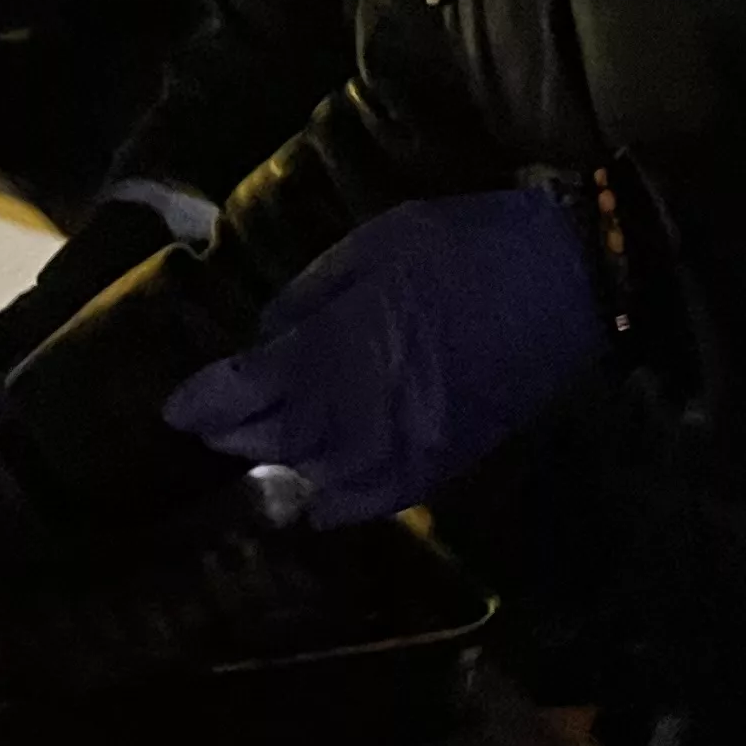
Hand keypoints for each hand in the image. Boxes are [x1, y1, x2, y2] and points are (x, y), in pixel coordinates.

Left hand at [161, 188, 608, 526]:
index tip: (176, 407)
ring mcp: (400, 448)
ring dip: (279, 466)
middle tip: (211, 426)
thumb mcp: (378, 243)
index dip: (203, 402)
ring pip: (313, 479)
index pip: (245, 390)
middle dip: (232, 434)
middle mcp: (358, 411)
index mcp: (338, 344)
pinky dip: (334, 501)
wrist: (569, 283)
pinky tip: (318, 491)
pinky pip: (370, 503)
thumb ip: (313, 294)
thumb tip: (269, 337)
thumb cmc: (467, 247)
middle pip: (271, 442)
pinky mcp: (440, 466)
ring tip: (259, 451)